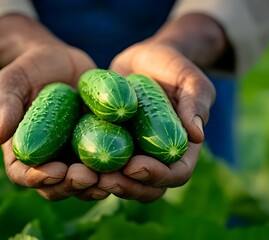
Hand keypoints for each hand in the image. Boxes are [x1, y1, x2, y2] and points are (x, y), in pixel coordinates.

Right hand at [0, 15, 108, 200]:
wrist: (59, 61)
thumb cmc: (29, 70)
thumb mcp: (13, 82)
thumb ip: (5, 106)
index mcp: (23, 151)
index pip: (23, 174)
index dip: (37, 179)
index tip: (55, 171)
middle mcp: (48, 160)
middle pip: (56, 186)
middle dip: (72, 186)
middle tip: (87, 177)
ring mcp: (73, 156)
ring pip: (84, 182)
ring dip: (97, 184)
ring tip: (111, 176)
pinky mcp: (97, 147)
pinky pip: (106, 164)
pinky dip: (116, 168)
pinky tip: (130, 162)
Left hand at [99, 15, 220, 201]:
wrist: (145, 60)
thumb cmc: (172, 67)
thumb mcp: (188, 79)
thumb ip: (194, 103)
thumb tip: (197, 136)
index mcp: (179, 148)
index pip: (176, 174)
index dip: (157, 176)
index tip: (135, 165)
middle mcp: (156, 158)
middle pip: (146, 187)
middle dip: (127, 187)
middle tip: (105, 178)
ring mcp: (131, 155)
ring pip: (121, 183)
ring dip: (104, 185)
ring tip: (86, 175)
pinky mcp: (109, 146)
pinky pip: (99, 166)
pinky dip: (87, 170)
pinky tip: (72, 165)